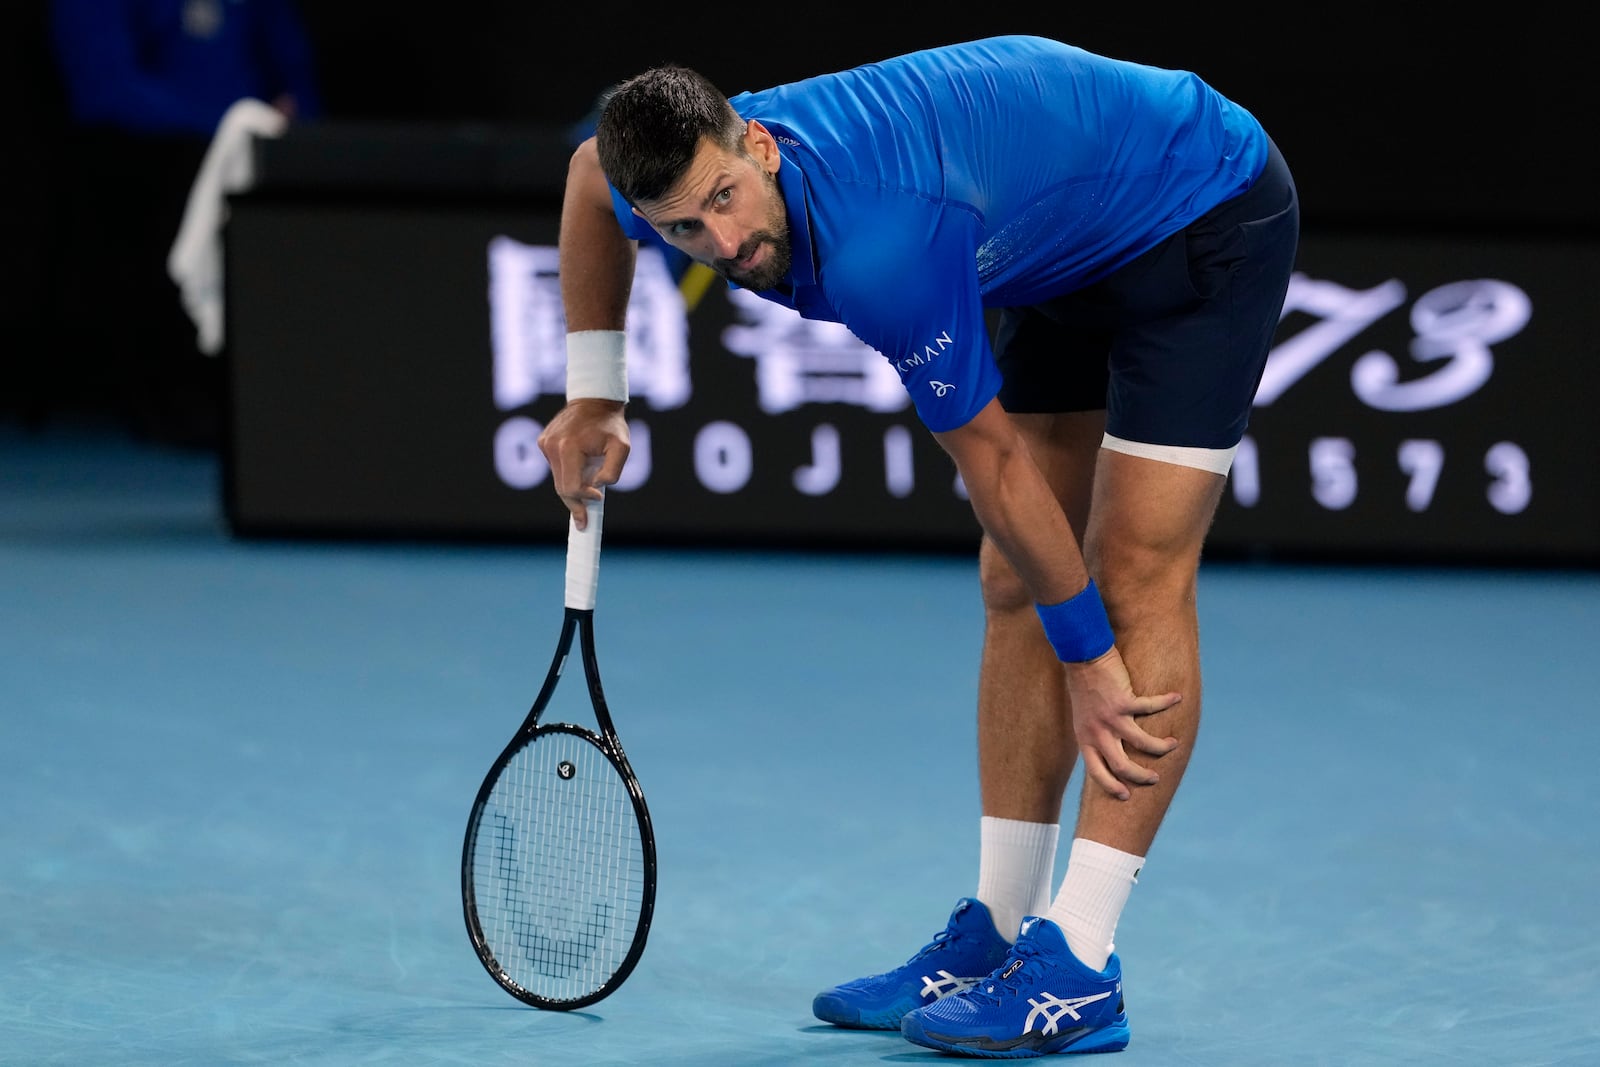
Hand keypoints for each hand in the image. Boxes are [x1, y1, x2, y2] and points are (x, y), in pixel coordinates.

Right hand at [536, 398, 628, 527]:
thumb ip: (612, 471)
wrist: (594, 400)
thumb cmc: (611, 425)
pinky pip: (556, 468)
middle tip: (583, 521)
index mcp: (569, 447)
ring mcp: (545, 443)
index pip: (571, 486)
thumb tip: (596, 487)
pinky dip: (568, 473)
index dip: (584, 498)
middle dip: (575, 503)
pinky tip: (581, 466)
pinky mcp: (543, 442)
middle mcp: (552, 446)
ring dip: (573, 487)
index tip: (598, 500)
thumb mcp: (622, 447)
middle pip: (561, 488)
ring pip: (558, 479)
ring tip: (589, 487)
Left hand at [1064, 646, 1180, 800]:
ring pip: (1142, 744)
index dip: (1110, 786)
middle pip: (1121, 766)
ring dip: (1161, 748)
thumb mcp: (1082, 718)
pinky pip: (1151, 708)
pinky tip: (1176, 698)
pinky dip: (1166, 702)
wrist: (1081, 657)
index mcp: (1085, 739)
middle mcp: (1097, 732)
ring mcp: (1111, 718)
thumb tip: (1109, 749)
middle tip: (1154, 778)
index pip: (1096, 772)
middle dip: (1141, 777)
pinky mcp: (1123, 701)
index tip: (1125, 795)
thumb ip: (1095, 735)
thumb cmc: (1083, 687)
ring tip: (1173, 744)